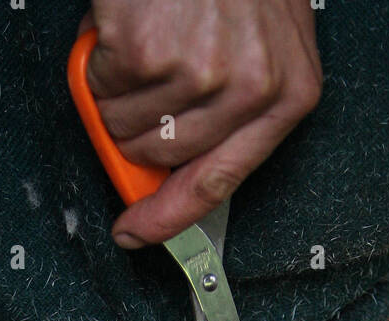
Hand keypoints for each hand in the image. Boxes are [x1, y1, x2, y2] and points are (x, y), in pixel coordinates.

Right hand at [80, 0, 321, 245]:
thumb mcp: (260, 35)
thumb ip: (230, 105)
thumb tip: (168, 168)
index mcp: (288, 92)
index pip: (222, 181)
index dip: (172, 217)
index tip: (136, 232)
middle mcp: (251, 88)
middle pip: (164, 155)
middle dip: (134, 125)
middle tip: (137, 80)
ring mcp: (201, 71)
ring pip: (125, 124)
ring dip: (116, 86)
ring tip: (141, 36)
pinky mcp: (150, 51)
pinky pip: (101, 85)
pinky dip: (99, 55)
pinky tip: (127, 19)